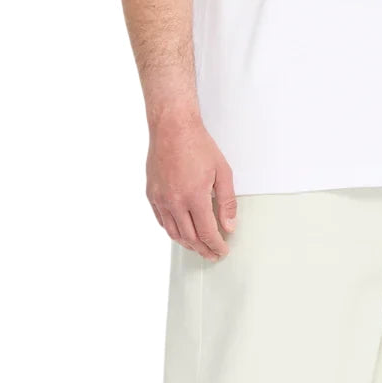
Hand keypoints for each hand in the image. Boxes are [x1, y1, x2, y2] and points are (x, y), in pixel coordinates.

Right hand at [146, 114, 235, 259]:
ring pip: (173, 233)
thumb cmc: (198, 145)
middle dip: (203, 249)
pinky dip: (172, 231)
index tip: (222, 251)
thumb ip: (227, 203)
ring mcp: (161, 198)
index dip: (216, 246)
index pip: (207, 233)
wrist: (172, 127)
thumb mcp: (222, 173)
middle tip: (212, 255)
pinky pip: (162, 220)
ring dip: (187, 244)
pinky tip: (181, 233)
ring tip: (198, 248)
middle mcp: (175, 201)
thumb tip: (229, 226)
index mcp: (194, 197)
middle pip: (190, 238)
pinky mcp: (152, 194)